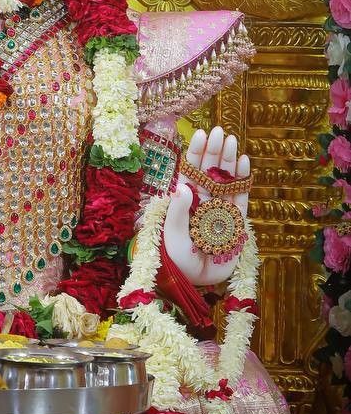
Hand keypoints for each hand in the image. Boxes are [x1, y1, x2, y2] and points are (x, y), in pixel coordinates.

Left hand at [163, 125, 249, 286]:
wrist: (194, 282)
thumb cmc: (176, 260)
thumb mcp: (170, 235)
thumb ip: (176, 211)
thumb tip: (182, 185)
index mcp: (185, 202)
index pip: (191, 172)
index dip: (196, 153)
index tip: (201, 134)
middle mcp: (203, 202)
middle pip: (210, 171)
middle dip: (214, 151)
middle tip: (220, 131)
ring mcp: (220, 211)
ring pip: (226, 180)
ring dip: (228, 160)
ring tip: (232, 140)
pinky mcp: (235, 223)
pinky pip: (240, 198)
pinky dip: (242, 180)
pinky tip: (244, 162)